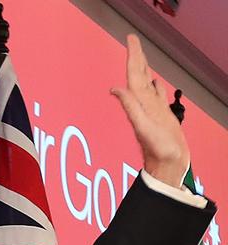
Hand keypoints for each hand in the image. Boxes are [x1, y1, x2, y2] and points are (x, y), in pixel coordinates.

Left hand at [110, 34, 189, 187]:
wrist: (167, 166)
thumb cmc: (158, 151)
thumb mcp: (143, 127)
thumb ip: (130, 108)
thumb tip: (115, 90)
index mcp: (140, 104)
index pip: (134, 75)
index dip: (133, 57)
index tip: (130, 40)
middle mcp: (144, 105)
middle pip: (139, 76)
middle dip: (137, 57)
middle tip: (133, 40)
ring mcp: (152, 110)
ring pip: (147, 84)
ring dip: (144, 69)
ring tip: (141, 56)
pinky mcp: (161, 116)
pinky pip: (156, 96)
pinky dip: (155, 85)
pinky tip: (154, 81)